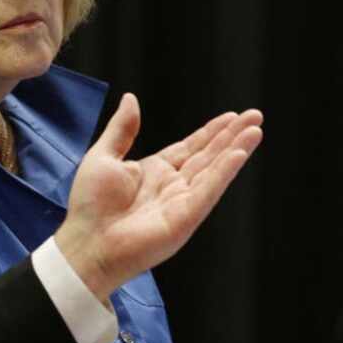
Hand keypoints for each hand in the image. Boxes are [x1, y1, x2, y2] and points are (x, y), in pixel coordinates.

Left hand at [54, 93, 262, 299]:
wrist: (87, 243)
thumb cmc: (90, 206)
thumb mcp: (103, 156)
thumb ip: (122, 129)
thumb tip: (131, 99)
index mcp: (155, 172)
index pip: (191, 147)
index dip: (212, 132)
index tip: (231, 117)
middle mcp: (173, 186)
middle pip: (209, 155)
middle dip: (232, 135)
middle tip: (255, 116)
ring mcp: (182, 202)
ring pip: (215, 170)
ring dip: (236, 149)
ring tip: (255, 130)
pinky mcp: (186, 218)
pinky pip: (209, 190)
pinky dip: (225, 172)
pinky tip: (239, 154)